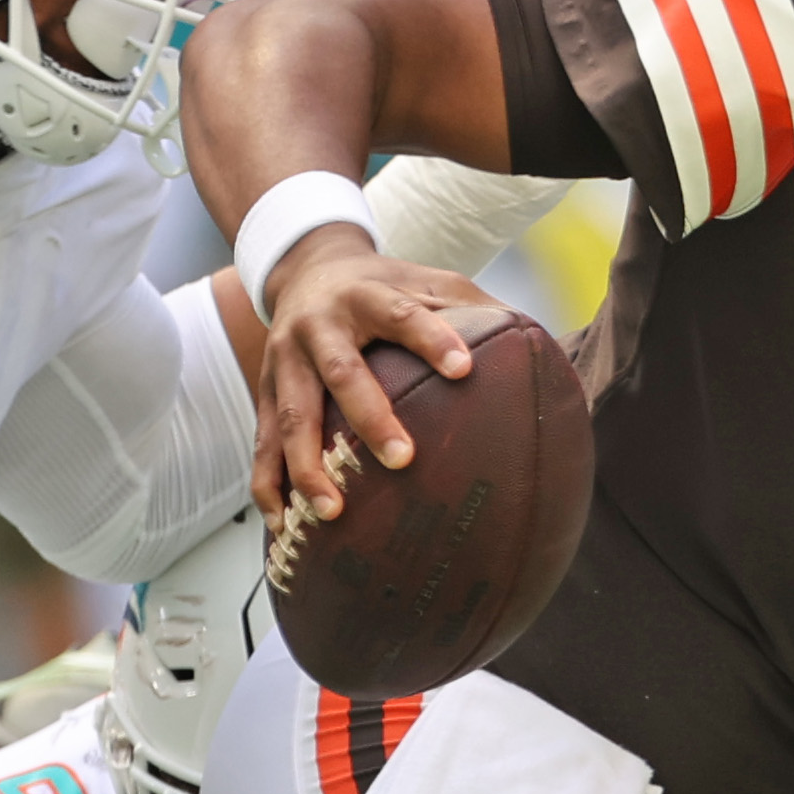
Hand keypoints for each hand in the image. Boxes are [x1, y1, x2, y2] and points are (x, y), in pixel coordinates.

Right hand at [252, 243, 497, 531]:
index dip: (431, 339)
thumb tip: (532, 338)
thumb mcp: (422, 279)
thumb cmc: (380, 285)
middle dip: (369, 417)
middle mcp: (318, 328)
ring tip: (332, 512)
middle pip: (341, 373)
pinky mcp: (262, 394)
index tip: (464, 369)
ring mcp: (283, 364)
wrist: (305, 270)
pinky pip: (261, 446)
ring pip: (292, 418)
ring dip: (308, 467)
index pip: (400, 314)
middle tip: (402, 460)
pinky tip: (284, 523)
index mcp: (364, 296)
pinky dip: (269, 486)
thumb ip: (468, 305)